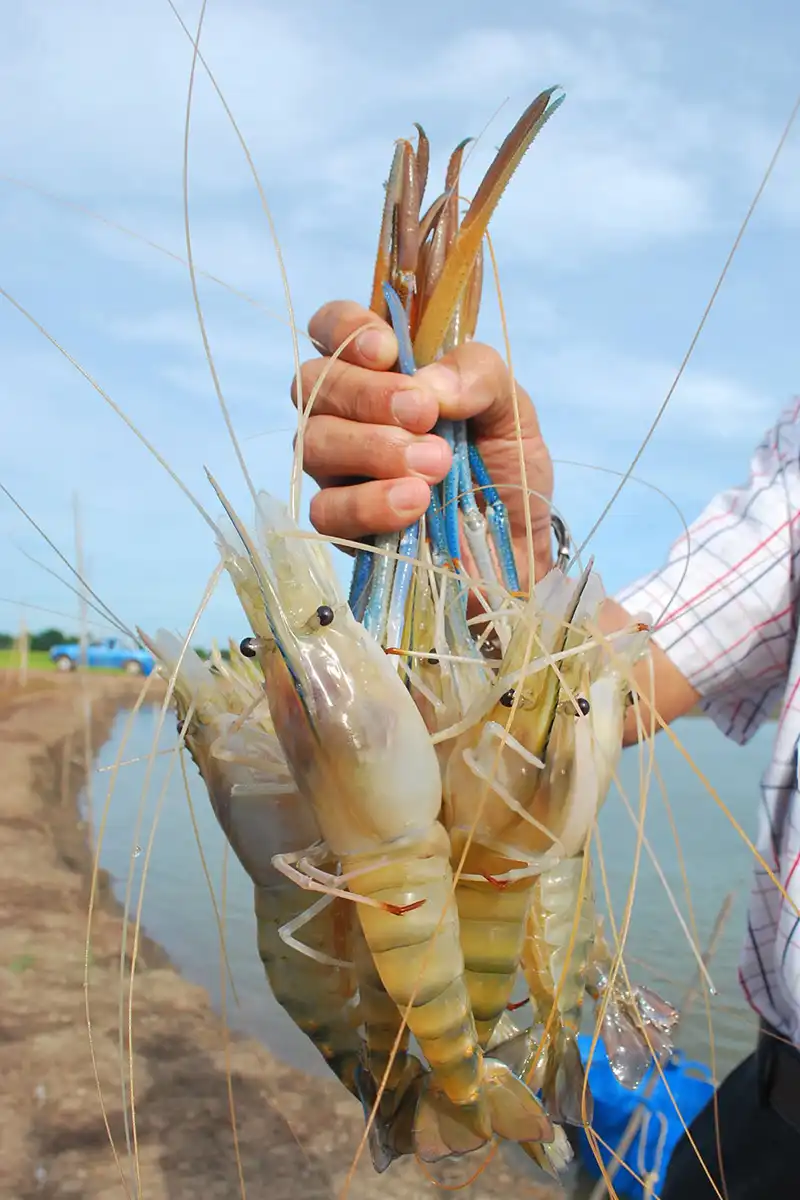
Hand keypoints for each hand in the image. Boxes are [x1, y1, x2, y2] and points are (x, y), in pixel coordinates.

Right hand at [292, 300, 554, 579]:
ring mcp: (337, 470)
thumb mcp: (511, 409)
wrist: (515, 547)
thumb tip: (429, 382)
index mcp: (383, 372)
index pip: (330, 328)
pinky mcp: (341, 524)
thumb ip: (479, 376)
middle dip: (368, 395)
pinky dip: (370, 503)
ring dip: (374, 448)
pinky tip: (415, 504)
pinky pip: (327, 508)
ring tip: (435, 466)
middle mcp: (347, 415)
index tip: (388, 351)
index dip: (345, 329)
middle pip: (313, 382)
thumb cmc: (504, 469)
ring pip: (313, 442)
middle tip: (425, 416)